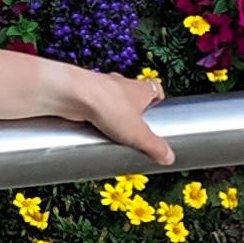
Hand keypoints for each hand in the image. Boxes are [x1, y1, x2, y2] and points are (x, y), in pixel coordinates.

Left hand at [57, 64, 176, 168]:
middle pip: (133, 95)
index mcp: (140, 89)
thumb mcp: (138, 134)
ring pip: (111, 99)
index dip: (158, 99)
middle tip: (134, 129)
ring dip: (113, 113)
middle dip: (134, 111)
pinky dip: (94, 116)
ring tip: (113, 133)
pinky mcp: (83, 94)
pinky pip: (92, 105)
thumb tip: (169, 158)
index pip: (155, 88)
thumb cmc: (110, 107)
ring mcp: (101, 88)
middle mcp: (121, 85)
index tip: (158, 111)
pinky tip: (92, 130)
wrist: (74, 95)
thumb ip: (155, 146)